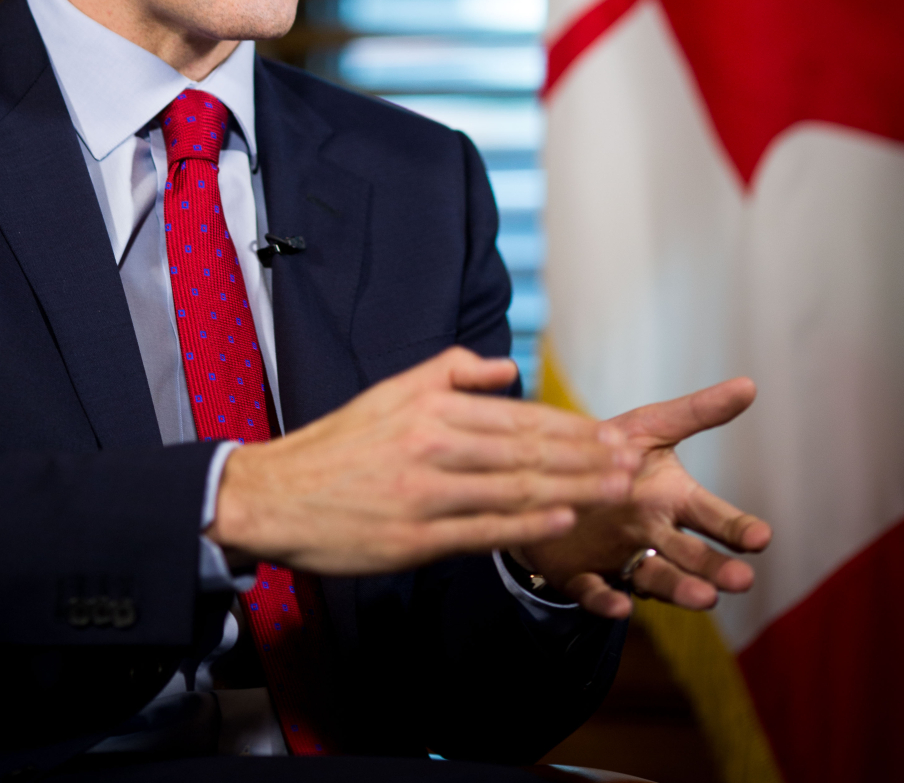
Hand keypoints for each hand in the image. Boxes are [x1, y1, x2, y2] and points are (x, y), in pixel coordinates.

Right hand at [209, 346, 642, 575]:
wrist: (276, 495)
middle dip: (585, 457)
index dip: (570, 427)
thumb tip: (505, 370)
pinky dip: (526, 526)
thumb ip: (449, 373)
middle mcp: (433, 445)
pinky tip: (563, 521)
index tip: (611, 433)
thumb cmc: (339, 443)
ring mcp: (425, 494)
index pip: (517, 417)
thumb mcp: (390, 390)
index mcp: (430, 408)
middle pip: (526, 452)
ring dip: (572, 489)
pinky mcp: (414, 538)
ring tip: (616, 489)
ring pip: (513, 490)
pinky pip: (481, 531)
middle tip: (631, 460)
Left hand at [510, 377, 771, 617]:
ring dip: (679, 590)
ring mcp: (619, 557)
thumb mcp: (651, 426)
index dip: (736, 528)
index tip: (761, 537)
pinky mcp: (579, 575)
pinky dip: (607, 601)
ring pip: (654, 578)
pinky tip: (621, 605)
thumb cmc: (611, 451)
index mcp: (671, 501)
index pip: (712, 517)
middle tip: (741, 580)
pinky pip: (595, 592)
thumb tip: (750, 384)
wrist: (552, 474)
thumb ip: (697, 412)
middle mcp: (652, 535)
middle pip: (690, 556)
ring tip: (706, 599)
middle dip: (716, 568)